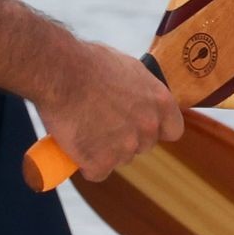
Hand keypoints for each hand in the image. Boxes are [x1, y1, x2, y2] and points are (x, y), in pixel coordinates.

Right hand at [36, 42, 183, 182]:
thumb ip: (140, 90)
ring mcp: (126, 147)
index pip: (173, 130)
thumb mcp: (128, 68)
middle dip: (125, 138)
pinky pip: (96, 171)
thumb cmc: (89, 63)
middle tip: (102, 122)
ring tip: (84, 127)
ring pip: (119, 158)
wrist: (61, 73)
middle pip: (142, 145)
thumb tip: (136, 97)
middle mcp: (148, 127)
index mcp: (160, 102)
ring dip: (104, 150)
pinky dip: (85, 163)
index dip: (155, 129)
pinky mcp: (101, 162)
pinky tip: (76, 144)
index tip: (140, 125)